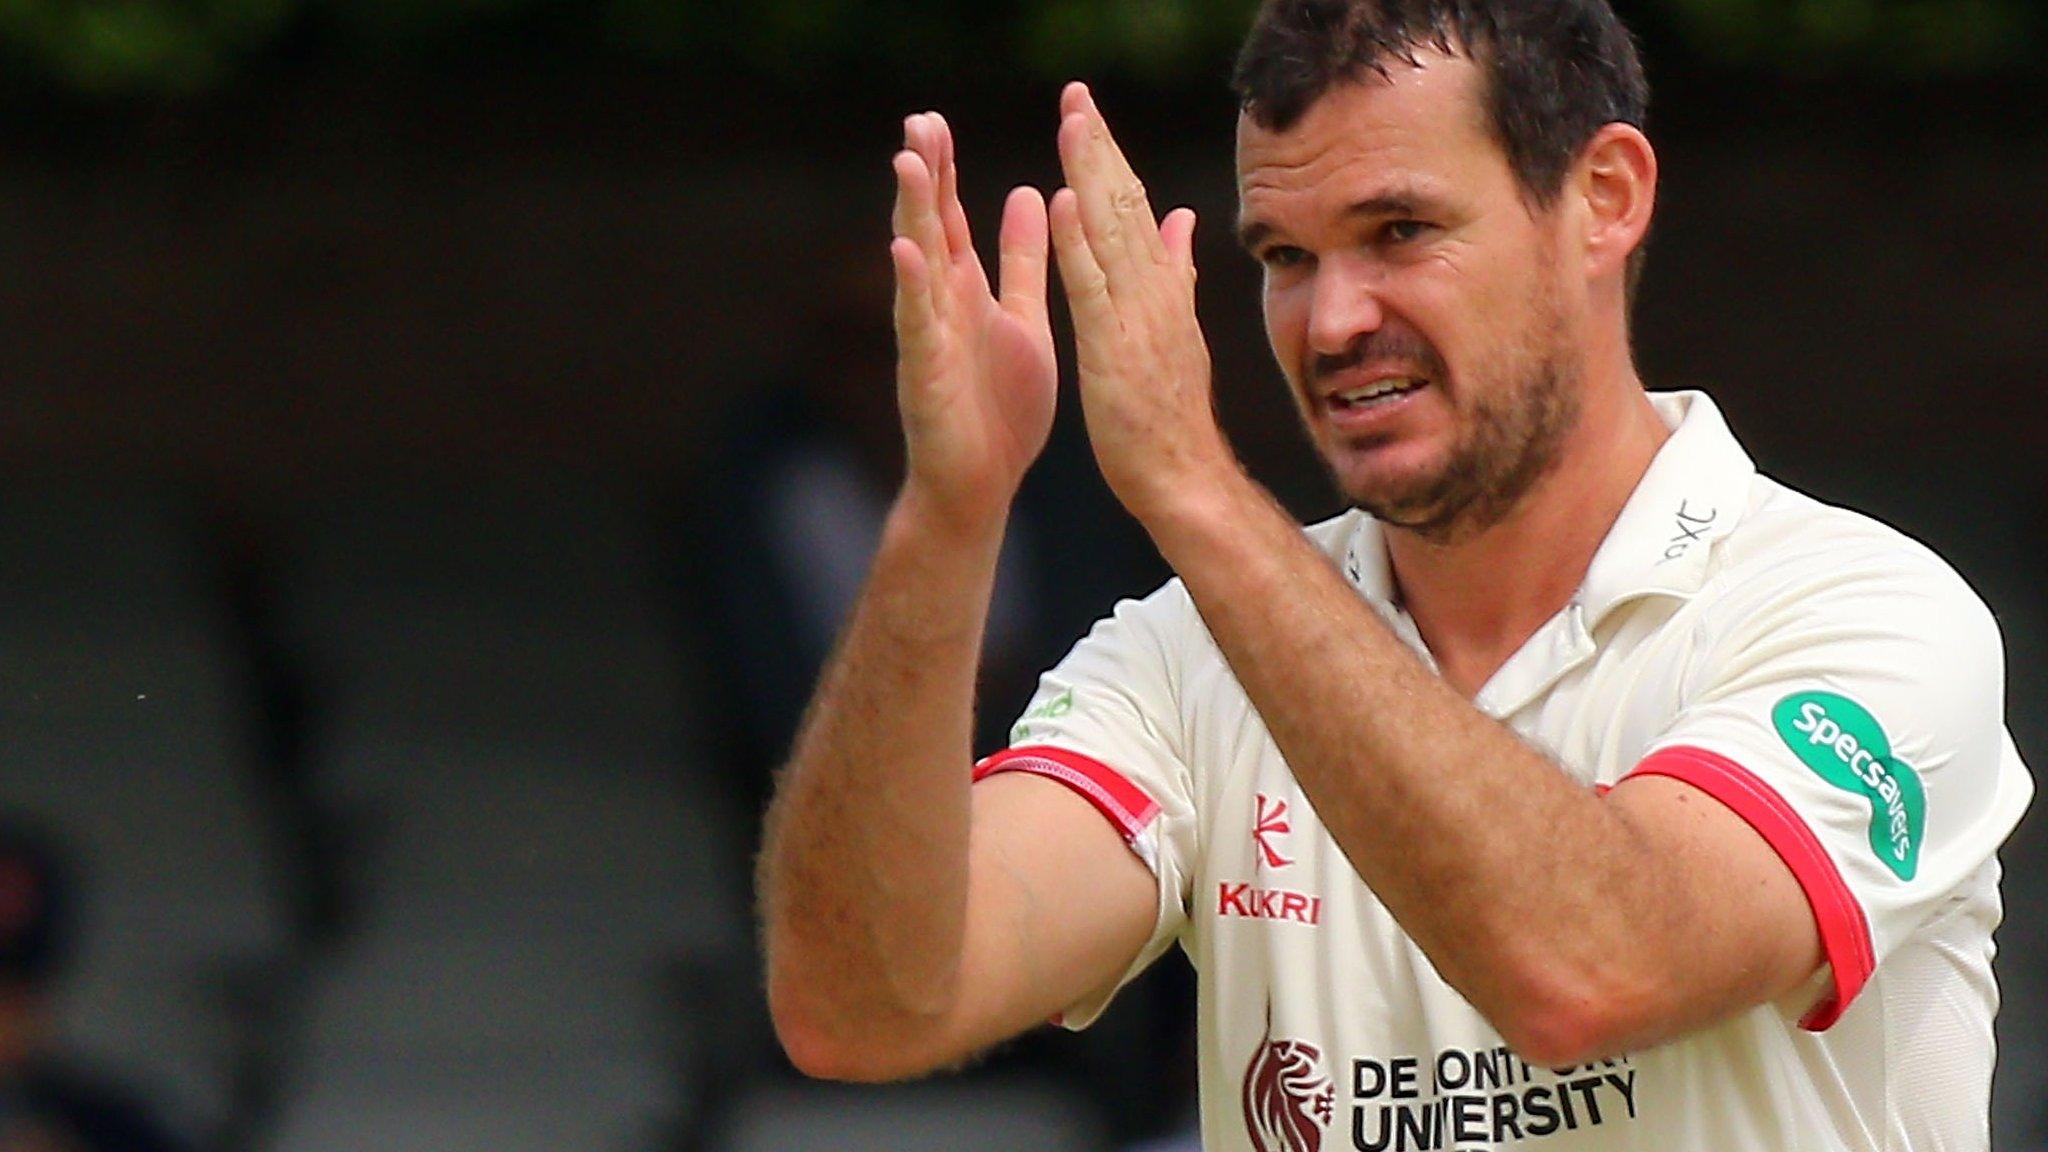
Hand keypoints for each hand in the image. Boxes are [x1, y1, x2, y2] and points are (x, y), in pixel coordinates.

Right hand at [890, 112, 1057, 531]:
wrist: (982, 482)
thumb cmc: (1001, 406)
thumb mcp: (1021, 318)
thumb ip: (1020, 262)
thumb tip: (1028, 195)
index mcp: (965, 292)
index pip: (950, 219)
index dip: (944, 172)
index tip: (935, 121)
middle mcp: (940, 306)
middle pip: (929, 228)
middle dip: (924, 176)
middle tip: (917, 122)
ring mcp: (928, 337)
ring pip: (917, 265)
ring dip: (911, 213)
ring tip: (908, 163)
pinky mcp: (926, 372)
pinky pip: (918, 323)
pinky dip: (912, 286)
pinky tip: (906, 251)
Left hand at [1048, 83, 1234, 524]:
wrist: (1185, 478)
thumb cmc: (1171, 414)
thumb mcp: (1177, 332)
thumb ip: (1176, 273)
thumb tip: (1182, 220)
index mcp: (1162, 289)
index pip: (1136, 211)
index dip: (1113, 160)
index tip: (1090, 116)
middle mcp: (1155, 293)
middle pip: (1126, 207)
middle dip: (1100, 147)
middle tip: (1077, 95)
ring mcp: (1138, 318)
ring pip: (1112, 233)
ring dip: (1091, 175)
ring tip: (1072, 123)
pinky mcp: (1113, 348)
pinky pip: (1093, 288)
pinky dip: (1080, 243)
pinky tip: (1065, 202)